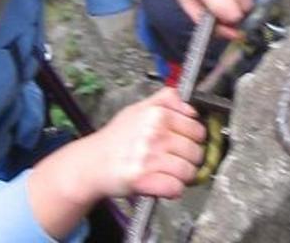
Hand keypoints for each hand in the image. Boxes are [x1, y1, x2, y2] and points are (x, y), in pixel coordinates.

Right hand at [88, 88, 205, 198]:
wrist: (92, 162)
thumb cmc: (115, 139)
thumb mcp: (138, 108)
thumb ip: (166, 100)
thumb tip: (190, 107)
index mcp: (158, 113)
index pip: (198, 129)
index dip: (193, 139)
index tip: (184, 143)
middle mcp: (155, 133)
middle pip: (196, 152)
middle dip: (189, 159)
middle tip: (175, 160)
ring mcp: (149, 156)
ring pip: (189, 171)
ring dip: (182, 176)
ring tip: (168, 172)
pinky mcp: (143, 179)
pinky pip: (175, 188)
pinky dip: (172, 190)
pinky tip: (163, 183)